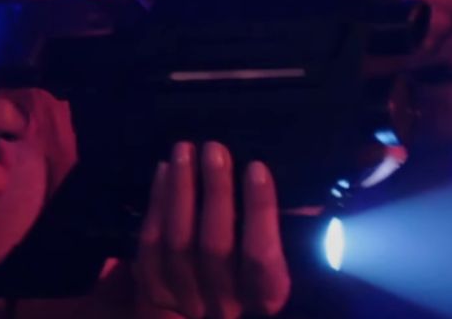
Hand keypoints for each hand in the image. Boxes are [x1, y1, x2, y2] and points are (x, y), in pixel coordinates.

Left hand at [135, 142, 290, 318]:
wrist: (207, 298)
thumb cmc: (255, 258)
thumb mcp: (282, 249)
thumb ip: (289, 223)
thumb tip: (301, 184)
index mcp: (265, 297)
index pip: (261, 257)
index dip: (259, 211)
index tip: (257, 167)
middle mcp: (224, 305)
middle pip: (215, 247)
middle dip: (215, 192)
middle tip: (214, 148)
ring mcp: (185, 298)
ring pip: (178, 243)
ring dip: (180, 190)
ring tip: (184, 150)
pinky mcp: (154, 287)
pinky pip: (150, 244)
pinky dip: (157, 203)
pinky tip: (163, 170)